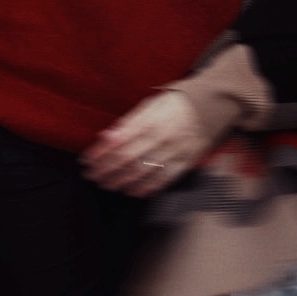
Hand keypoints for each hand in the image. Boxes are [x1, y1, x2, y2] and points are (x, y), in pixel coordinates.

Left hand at [82, 89, 207, 197]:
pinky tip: (131, 191)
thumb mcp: (149, 105)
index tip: (87, 160)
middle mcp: (161, 137)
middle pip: (127, 160)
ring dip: (120, 181)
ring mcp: (174, 152)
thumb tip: (106, 137)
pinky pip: (163, 179)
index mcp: (150, 121)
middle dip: (106, 170)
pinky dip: (145, 188)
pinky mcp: (185, 163)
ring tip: (107, 184)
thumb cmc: (174, 104)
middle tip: (92, 175)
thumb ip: (127, 123)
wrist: (209, 106)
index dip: (100, 154)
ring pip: (142, 172)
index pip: (118, 142)